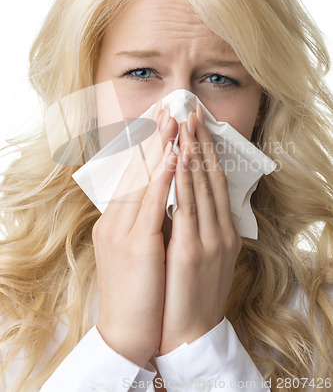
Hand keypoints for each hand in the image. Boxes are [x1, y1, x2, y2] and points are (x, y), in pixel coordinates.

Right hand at [92, 103, 177, 366]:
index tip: (159, 120)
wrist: (128, 331)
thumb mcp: (138, 250)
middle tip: (166, 105)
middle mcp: (115, 219)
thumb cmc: (139, 290)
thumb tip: (167, 196)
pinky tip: (173, 155)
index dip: (146, 144)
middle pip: (135, 167)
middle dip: (153, 135)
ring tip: (173, 118)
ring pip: (143, 178)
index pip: (131, 173)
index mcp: (116, 220)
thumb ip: (148, 221)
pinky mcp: (136, 244)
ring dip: (160, 146)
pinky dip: (162, 176)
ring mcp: (123, 230)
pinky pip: (152, 203)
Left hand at [159, 105, 241, 353]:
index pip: (214, 182)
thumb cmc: (189, 292)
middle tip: (191, 111)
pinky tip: (178, 159)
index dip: (205, 151)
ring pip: (201, 186)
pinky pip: (187, 208)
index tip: (195, 126)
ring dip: (192, 152)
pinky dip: (183, 180)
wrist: (189, 333)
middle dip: (199, 142)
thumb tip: (182, 197)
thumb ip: (195, 225)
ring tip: (185, 124)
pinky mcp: (192, 252)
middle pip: (210, 177)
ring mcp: (209, 240)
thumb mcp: (199, 253)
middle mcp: (220, 231)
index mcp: (222, 230)